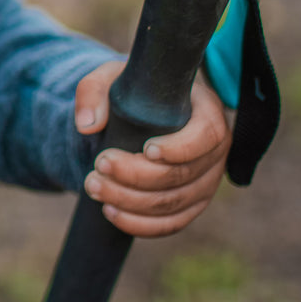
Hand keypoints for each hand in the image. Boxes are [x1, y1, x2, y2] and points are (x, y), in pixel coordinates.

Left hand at [73, 60, 232, 237]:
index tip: (146, 150)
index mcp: (207, 113)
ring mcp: (207, 182)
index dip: (179, 148)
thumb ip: (94, 90)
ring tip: (94, 186)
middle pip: (182, 175)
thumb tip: (86, 125)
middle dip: (136, 175)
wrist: (143, 112)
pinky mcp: (192, 204)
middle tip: (98, 165)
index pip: (207, 136)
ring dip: (130, 201)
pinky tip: (110, 212)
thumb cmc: (135, 91)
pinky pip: (172, 223)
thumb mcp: (113, 78)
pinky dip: (141, 224)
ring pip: (173, 203)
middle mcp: (215, 151)